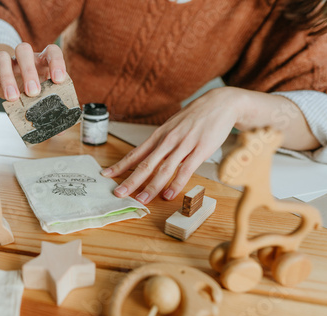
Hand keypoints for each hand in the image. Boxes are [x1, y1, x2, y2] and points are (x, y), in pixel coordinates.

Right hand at [0, 43, 66, 121]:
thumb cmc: (37, 86)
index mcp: (42, 59)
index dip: (56, 63)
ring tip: (13, 98)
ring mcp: (7, 66)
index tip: (58, 79)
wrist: (15, 80)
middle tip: (33, 92)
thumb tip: (61, 129)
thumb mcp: (47, 92)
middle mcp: (24, 58)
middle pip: (23, 50)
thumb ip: (54, 106)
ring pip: (2, 59)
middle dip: (28, 71)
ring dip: (7, 78)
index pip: (51, 51)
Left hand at [101, 87, 247, 203]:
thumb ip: (161, 143)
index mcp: (159, 135)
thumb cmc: (195, 117)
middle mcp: (167, 140)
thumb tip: (148, 159)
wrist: (220, 103)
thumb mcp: (172, 127)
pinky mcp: (200, 150)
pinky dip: (176, 184)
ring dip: (151, 187)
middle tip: (118, 193)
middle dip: (131, 180)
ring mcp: (183, 145)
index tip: (106, 175)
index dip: (120, 165)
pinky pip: (185, 170)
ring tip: (141, 200)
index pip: (135, 153)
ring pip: (163, 169)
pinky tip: (168, 194)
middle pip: (145, 164)